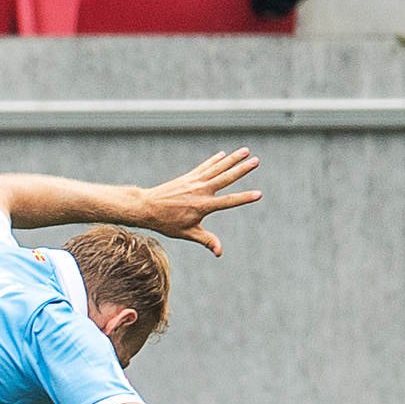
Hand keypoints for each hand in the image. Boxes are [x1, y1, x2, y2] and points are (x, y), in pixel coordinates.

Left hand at [137, 148, 262, 255]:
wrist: (146, 207)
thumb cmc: (166, 222)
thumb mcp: (187, 233)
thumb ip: (206, 240)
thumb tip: (220, 253)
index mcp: (203, 206)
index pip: (228, 202)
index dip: (244, 198)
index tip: (259, 194)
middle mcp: (201, 191)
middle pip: (225, 178)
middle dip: (242, 169)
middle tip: (257, 161)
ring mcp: (194, 181)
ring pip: (217, 168)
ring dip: (232, 159)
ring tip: (246, 150)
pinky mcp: (188, 177)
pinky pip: (204, 167)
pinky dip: (214, 160)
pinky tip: (223, 154)